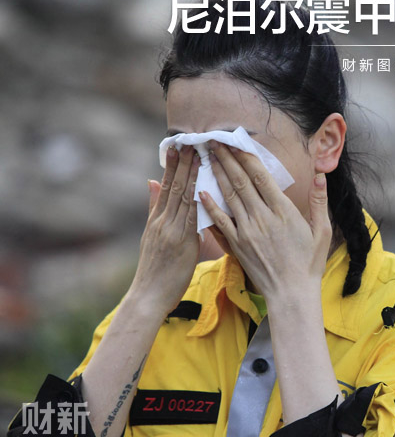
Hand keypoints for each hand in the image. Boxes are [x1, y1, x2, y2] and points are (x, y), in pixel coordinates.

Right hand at [131, 145, 199, 313]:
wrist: (148, 296)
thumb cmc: (155, 270)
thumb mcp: (150, 235)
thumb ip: (153, 209)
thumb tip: (151, 183)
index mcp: (156, 220)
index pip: (166, 186)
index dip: (172, 165)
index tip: (177, 145)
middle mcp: (162, 222)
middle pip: (174, 187)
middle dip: (182, 163)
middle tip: (190, 140)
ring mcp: (171, 231)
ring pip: (182, 198)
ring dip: (191, 175)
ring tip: (198, 155)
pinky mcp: (181, 243)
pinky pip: (191, 218)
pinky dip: (197, 201)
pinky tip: (204, 187)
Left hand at [198, 142, 331, 309]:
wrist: (291, 293)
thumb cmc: (309, 263)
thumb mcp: (323, 231)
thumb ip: (319, 201)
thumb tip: (320, 175)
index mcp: (283, 211)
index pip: (261, 177)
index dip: (247, 157)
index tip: (237, 141)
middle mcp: (262, 218)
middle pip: (240, 181)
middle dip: (227, 159)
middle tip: (214, 141)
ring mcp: (247, 232)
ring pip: (228, 197)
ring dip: (217, 175)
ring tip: (207, 157)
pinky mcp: (237, 245)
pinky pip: (220, 222)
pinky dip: (209, 206)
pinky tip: (200, 191)